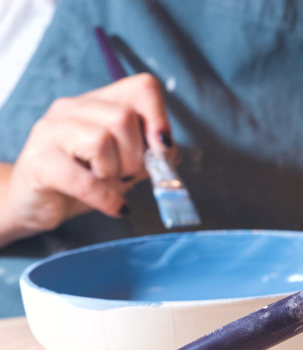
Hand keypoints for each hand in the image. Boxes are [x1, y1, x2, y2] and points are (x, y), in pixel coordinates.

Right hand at [0, 74, 172, 245]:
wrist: (34, 203)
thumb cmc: (85, 181)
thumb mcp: (125, 164)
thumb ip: (149, 155)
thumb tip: (168, 153)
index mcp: (98, 103)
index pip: (142, 88)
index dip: (160, 117)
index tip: (162, 148)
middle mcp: (72, 108)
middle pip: (124, 117)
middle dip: (136, 156)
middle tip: (126, 175)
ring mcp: (51, 131)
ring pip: (103, 141)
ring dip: (116, 173)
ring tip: (108, 184)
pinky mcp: (40, 162)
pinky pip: (85, 180)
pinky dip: (107, 197)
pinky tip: (115, 207)